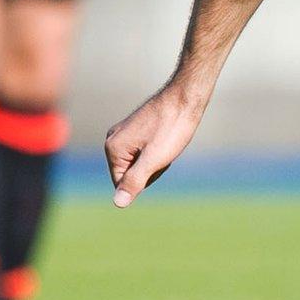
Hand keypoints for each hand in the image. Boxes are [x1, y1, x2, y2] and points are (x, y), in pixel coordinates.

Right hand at [104, 83, 208, 206]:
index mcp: (112, 148)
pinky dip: (159, 149)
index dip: (146, 178)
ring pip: (140, 161)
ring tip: (168, 141)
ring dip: (157, 159)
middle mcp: (113, 139)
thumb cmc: (172, 127)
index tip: (159, 158)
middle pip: (131, 172)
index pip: (123, 183)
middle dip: (152, 168)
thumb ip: (135, 181)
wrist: (187, 96)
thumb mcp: (155, 159)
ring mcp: (125, 132)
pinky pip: (145, 150)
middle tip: (165, 148)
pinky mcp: (137, 127)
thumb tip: (118, 203)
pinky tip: (168, 136)